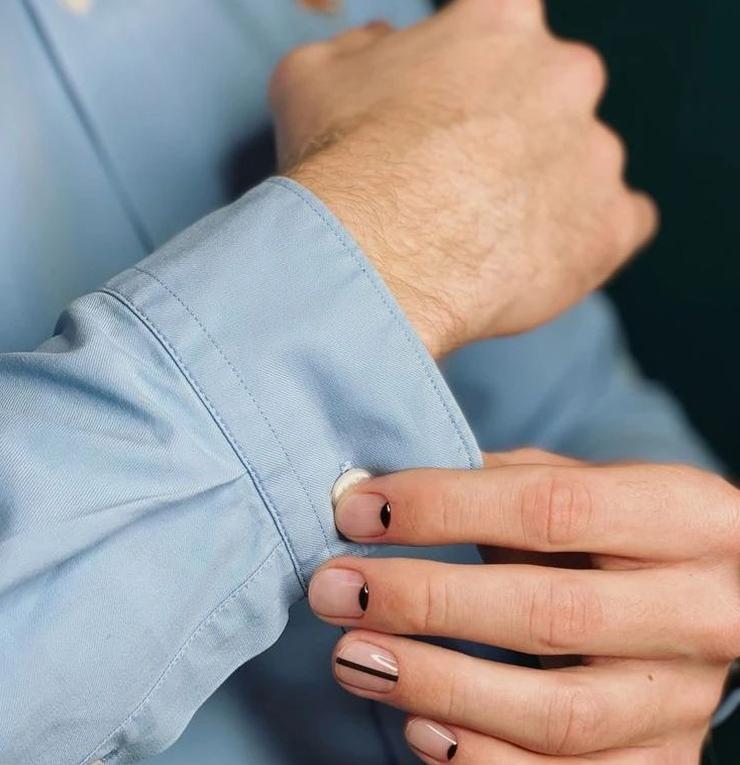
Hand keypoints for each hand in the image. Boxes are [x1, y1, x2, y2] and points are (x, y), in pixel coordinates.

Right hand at [269, 0, 657, 357]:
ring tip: (485, 235)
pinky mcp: (610, 228)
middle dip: (514, 130)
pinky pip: (618, 226)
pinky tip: (538, 256)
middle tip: (461, 181)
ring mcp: (596, 154)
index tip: (443, 116)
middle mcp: (567, 74)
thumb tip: (387, 45)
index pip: (503, 29)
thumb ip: (362, 47)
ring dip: (546, 190)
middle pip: (551, 95)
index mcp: (503, 19)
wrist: (371, 259)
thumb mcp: (314, 75)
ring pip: (582, 164)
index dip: (468, 76)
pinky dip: (586, 239)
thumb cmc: (339, 164)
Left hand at [308, 450, 738, 762]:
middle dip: (425, 602)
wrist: (718, 596)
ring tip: (353, 659)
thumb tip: (372, 493)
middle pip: (549, 614)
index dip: (444, 507)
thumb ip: (496, 483)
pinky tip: (419, 728)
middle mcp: (701, 612)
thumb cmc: (625, 528)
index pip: (551, 506)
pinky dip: (482, 761)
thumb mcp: (584, 483)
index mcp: (685, 517)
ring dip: (437, 687)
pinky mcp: (665, 761)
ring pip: (555, 714)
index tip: (360, 510)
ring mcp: (683, 699)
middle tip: (335, 589)